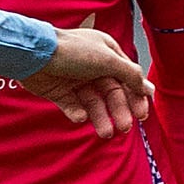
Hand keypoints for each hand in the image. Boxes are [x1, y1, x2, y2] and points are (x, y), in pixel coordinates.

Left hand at [23, 26, 151, 137]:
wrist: (34, 54)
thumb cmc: (72, 51)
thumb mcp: (108, 60)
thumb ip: (130, 75)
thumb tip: (149, 89)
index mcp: (107, 53)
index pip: (127, 78)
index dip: (136, 96)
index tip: (142, 115)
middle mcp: (93, 66)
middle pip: (111, 93)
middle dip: (119, 111)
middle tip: (124, 127)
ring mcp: (76, 79)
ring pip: (93, 103)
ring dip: (100, 118)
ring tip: (106, 133)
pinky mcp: (60, 92)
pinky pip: (73, 106)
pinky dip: (77, 113)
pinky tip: (80, 117)